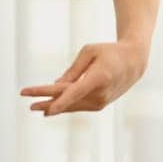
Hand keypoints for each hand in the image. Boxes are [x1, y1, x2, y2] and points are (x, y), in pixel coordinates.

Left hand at [20, 40, 148, 115]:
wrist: (133, 63)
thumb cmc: (109, 52)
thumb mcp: (89, 52)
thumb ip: (73, 70)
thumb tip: (56, 85)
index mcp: (98, 78)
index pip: (74, 93)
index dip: (59, 102)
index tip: (46, 109)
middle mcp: (99, 94)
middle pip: (68, 100)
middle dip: (47, 102)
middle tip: (29, 104)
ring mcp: (101, 102)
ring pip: (72, 105)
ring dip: (53, 106)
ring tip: (34, 106)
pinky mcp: (100, 105)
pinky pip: (78, 105)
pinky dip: (64, 106)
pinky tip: (50, 108)